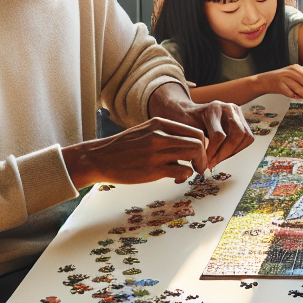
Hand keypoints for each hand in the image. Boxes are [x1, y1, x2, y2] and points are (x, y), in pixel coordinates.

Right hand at [62, 117, 215, 186]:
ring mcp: (157, 152)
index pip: (194, 130)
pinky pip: (182, 171)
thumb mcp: (144, 131)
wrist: (99, 158)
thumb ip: (165, 134)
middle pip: (198, 141)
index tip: (199, 154)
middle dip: (204, 156)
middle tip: (200, 165)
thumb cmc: (123, 147)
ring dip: (197, 165)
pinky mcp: (153, 170)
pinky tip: (177, 178)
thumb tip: (188, 144)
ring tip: (190, 171)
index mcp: (159, 123)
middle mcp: (160, 135)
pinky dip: (185, 176)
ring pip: (194, 154)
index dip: (202, 144)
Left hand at [148, 82, 251, 170]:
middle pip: (237, 135)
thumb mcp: (184, 132)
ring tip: (218, 159)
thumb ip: (192, 148)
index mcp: (213, 109)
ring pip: (246, 136)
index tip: (203, 162)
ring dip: (232, 152)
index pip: (219, 135)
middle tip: (212, 164)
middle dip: (225, 153)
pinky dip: (237, 149)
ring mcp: (237, 112)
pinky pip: (247, 137)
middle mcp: (228, 108)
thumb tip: (196, 172)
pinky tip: (224, 153)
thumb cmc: (184, 123)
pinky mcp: (241, 119)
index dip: (212, 152)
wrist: (187, 112)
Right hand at [252, 64, 302, 101]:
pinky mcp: (280, 85)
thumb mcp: (294, 76)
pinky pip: (291, 93)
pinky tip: (295, 97)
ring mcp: (285, 77)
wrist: (265, 81)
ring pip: (300, 88)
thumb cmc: (282, 80)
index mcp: (297, 67)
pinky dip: (295, 96)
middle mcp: (292, 70)